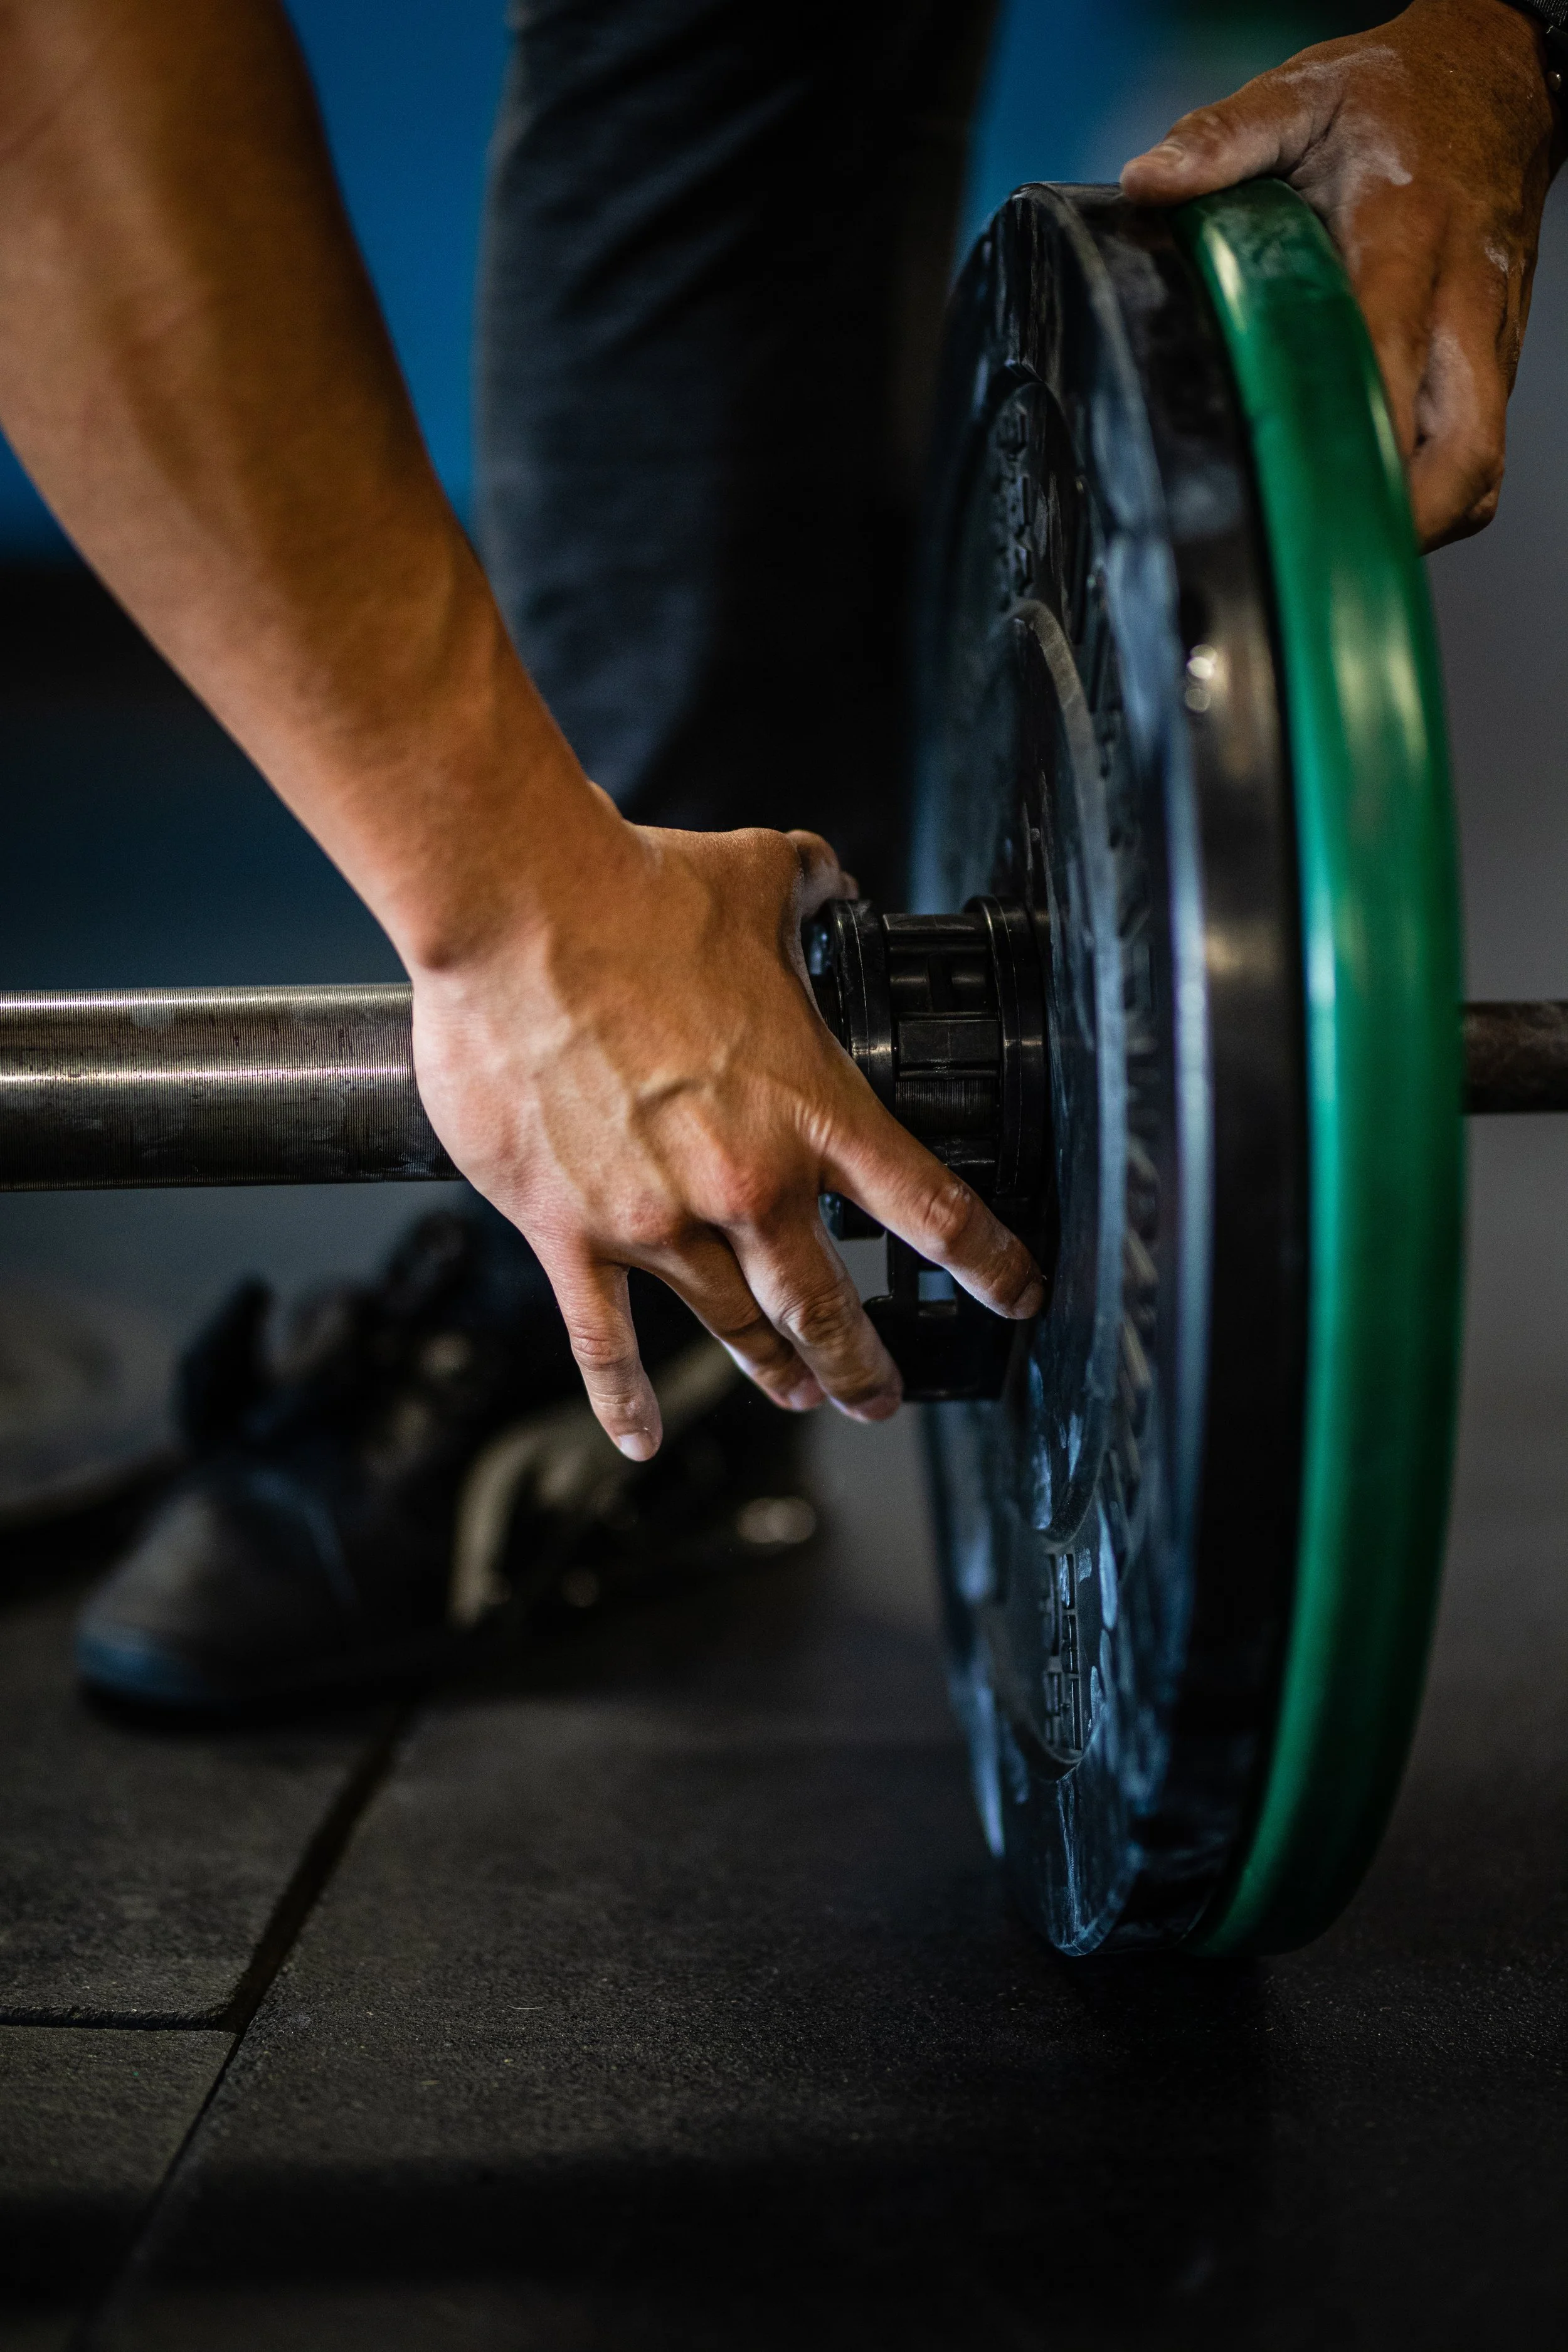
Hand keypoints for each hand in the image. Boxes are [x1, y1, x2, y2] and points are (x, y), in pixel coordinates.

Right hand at [409, 791, 1043, 1457]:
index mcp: (811, 1108)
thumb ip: (809, 883)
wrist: (517, 913)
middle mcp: (745, 1183)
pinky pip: (603, 1341)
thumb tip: (830, 873)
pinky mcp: (569, 1233)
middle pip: (829, 1306)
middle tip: (883, 1396)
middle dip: (864, 1364)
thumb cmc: (632, 895)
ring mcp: (656, 1219)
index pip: (930, 1208)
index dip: (986, 1263)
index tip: (1015, 1295)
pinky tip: (641, 1439)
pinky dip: (622, 1399)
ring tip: (798, 1394)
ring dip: (774, 1371)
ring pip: (734, 1327)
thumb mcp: (756, 876)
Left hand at [1120, 0, 1560, 547]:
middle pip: (1461, 453)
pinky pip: (1478, 456)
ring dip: (1415, 525)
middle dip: (1392, 524)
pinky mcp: (1496, 363)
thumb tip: (1146, 183)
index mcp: (1406, 236)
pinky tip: (1369, 510)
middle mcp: (1461, 302)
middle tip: (1309, 558)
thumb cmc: (1397, 98)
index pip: (1386, 363)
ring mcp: (1489, 341)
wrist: (1496, 79)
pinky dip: (1432, 501)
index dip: (1345, 446)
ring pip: (1477, 470)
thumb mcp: (1304, 94)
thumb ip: (1225, 139)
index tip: (1286, 501)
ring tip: (1334, 552)